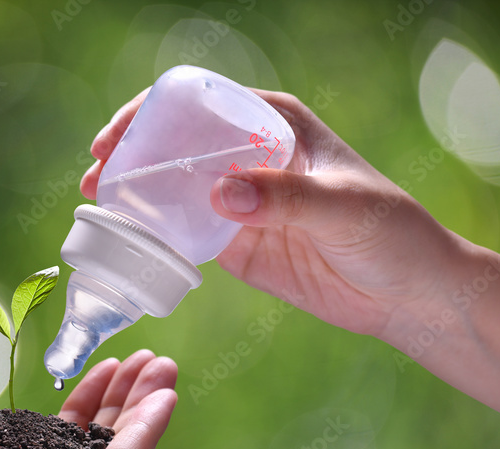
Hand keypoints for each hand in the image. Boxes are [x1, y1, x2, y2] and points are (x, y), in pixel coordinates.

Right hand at [84, 89, 499, 412]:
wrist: (404, 294)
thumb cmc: (389, 232)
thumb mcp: (342, 206)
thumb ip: (284, 197)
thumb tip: (218, 194)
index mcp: (274, 124)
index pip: (201, 102)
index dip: (151, 112)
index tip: (117, 135)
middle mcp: (248, 156)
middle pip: (174, 143)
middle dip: (130, 153)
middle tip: (96, 174)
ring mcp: (237, 201)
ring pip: (171, 188)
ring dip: (132, 194)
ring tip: (97, 205)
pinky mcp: (233, 244)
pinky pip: (182, 233)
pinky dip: (152, 234)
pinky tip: (127, 239)